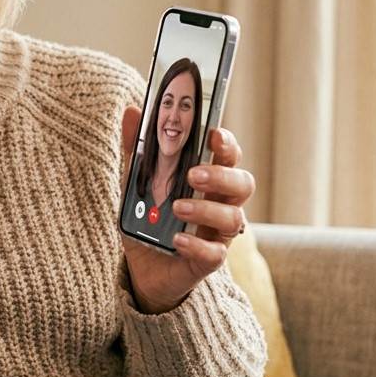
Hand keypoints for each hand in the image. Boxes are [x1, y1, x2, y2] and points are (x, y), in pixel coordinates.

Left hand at [119, 105, 254, 313]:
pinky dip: (197, 245)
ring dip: (206, 209)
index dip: (227, 143)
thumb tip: (132, 111)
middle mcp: (220, 203)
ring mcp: (217, 233)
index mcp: (209, 178)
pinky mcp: (207, 260)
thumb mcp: (137, 179)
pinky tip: (178, 239)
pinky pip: (214, 254)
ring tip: (177, 207)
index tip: (214, 134)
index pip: (229, 156)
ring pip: (233, 218)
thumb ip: (138, 147)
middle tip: (194, 174)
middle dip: (222, 176)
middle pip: (243, 184)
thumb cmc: (149, 215)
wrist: (143, 264)